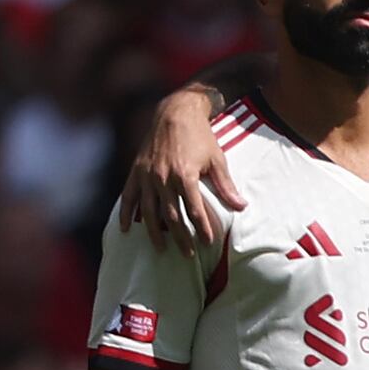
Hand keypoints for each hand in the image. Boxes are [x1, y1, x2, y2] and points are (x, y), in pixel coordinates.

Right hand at [123, 90, 244, 242]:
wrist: (174, 114)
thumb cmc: (200, 137)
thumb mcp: (217, 159)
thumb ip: (226, 185)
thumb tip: (241, 207)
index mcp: (184, 175)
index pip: (193, 209)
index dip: (201, 228)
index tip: (207, 243)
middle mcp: (162, 177)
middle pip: (170, 215)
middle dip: (180, 237)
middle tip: (188, 255)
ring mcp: (146, 175)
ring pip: (148, 210)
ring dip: (154, 231)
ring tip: (161, 248)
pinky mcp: (136, 171)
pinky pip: (128, 196)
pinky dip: (126, 213)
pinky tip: (127, 229)